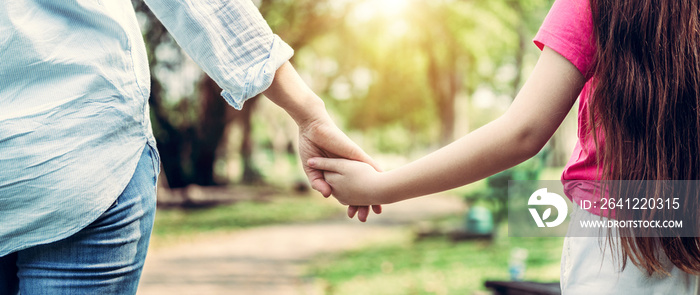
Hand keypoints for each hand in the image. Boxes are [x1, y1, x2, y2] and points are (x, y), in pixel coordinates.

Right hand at [263, 62, 382, 221]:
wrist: (312, 128)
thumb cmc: (310, 147)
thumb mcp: (311, 170)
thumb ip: (318, 183)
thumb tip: (327, 195)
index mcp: (336, 173)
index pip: (346, 191)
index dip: (350, 203)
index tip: (353, 215)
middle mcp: (347, 169)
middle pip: (359, 188)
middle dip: (364, 203)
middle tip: (367, 217)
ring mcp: (353, 162)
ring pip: (367, 180)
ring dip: (373, 193)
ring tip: (379, 208)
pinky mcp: (356, 154)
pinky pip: (369, 165)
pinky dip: (377, 175)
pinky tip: (385, 184)